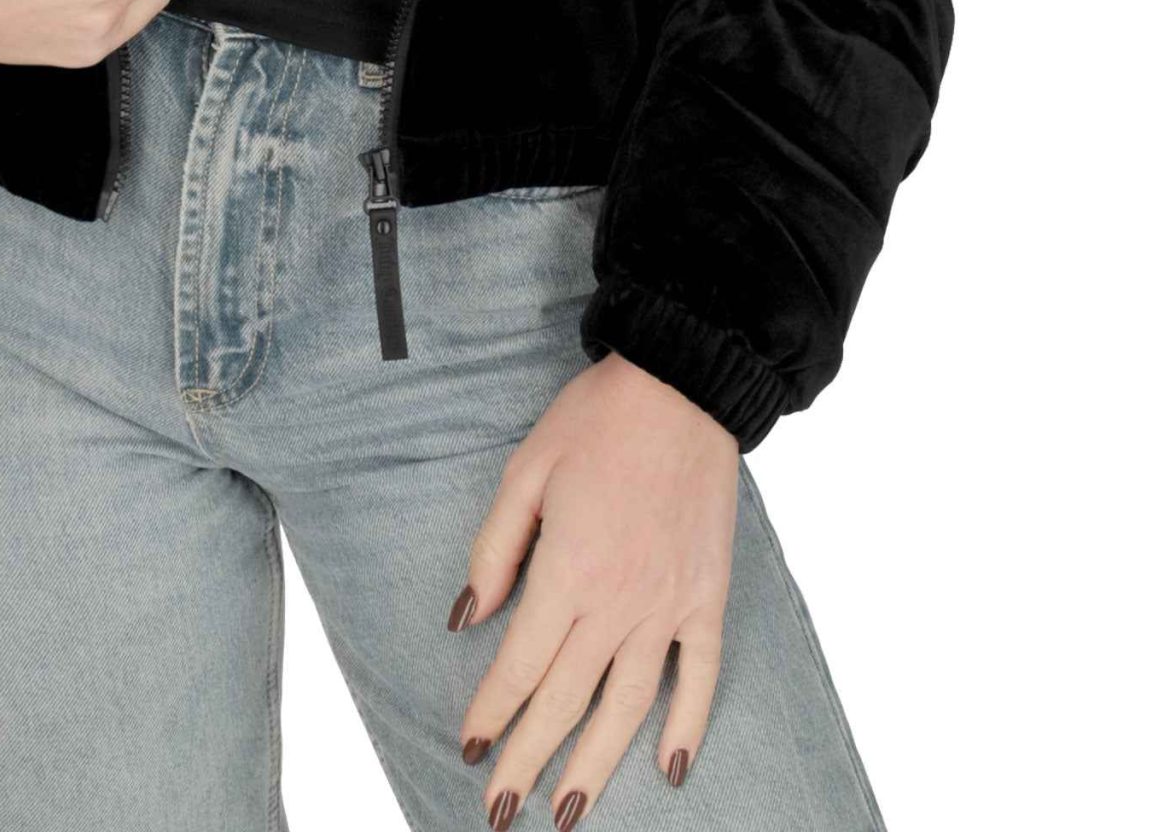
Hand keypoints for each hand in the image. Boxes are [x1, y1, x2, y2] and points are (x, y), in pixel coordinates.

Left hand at [451, 351, 738, 823]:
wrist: (683, 385)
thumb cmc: (598, 420)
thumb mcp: (526, 469)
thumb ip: (495, 549)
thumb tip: (468, 617)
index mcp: (569, 570)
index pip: (522, 663)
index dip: (493, 710)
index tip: (469, 747)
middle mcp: (620, 601)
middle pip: (567, 699)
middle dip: (528, 760)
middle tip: (499, 813)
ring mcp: (669, 604)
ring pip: (629, 705)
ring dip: (596, 764)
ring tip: (568, 811)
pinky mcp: (707, 596)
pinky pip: (700, 675)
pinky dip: (689, 724)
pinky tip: (671, 768)